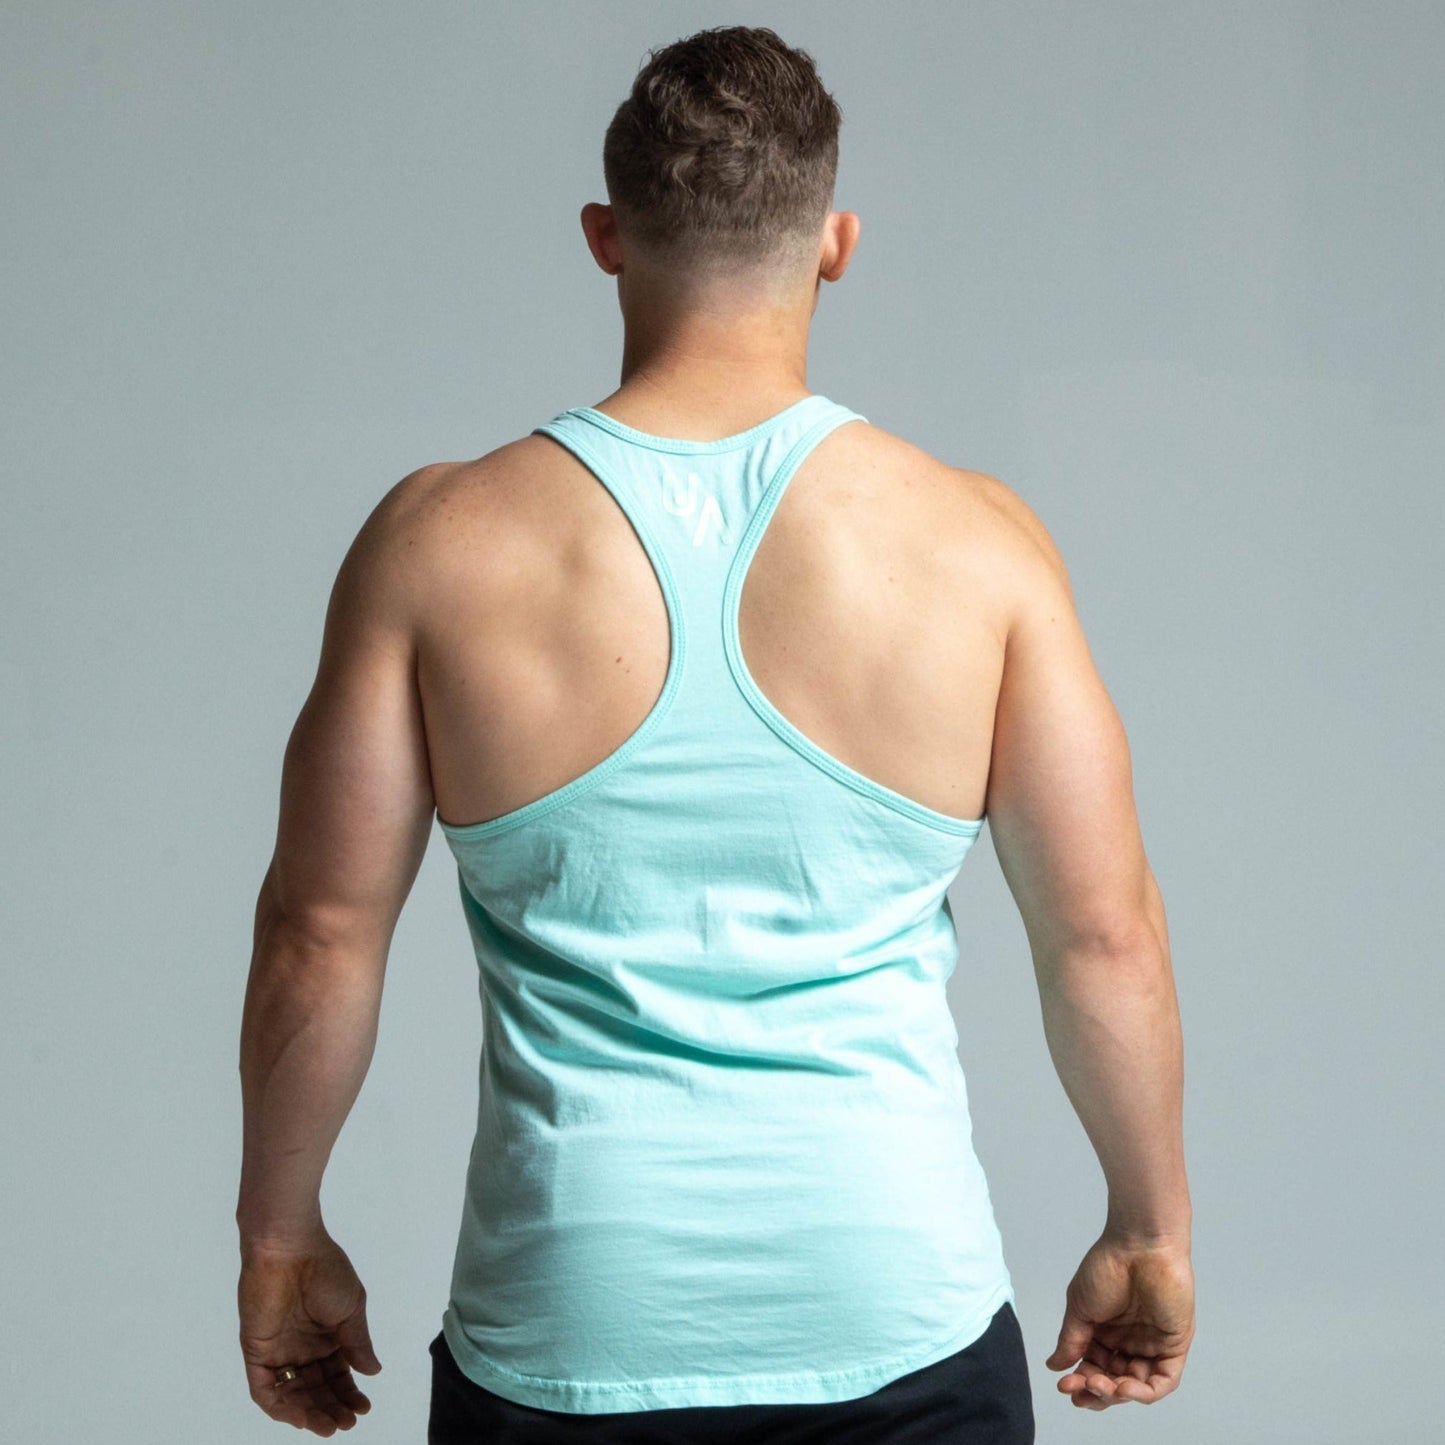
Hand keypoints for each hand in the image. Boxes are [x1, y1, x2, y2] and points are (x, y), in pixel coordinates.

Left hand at [238, 1225, 382, 1434]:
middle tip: (347, 1422)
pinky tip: (301, 1416)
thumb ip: (358, 1343)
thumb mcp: (351, 1309)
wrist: (290, 1249)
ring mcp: (280, 1351)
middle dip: (332, 1408)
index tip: (363, 1408)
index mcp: (327, 1335)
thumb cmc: (325, 1271)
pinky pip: (265, 1388)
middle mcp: (303, 1347)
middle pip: (316, 1389)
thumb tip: (373, 1372)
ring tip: (328, 1426)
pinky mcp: (257, 1352)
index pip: (338, 1374)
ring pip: (292, 1395)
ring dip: (309, 1413)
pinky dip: (281, 1406)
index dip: (350, 1393)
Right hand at [1045, 1230, 1193, 1410]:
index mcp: (1105, 1331)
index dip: (1079, 1381)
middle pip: (1113, 1382)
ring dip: (1117, 1394)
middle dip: (1096, 1391)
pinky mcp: (1174, 1347)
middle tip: (1081, 1390)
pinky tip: (1124, 1388)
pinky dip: (1143, 1392)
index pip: (1093, 1367)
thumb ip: (1071, 1340)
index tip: (1064, 1386)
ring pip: (1136, 1386)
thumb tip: (1054, 1365)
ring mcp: (1152, 1345)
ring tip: (1100, 1385)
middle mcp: (1128, 1342)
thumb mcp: (1080, 1306)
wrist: (1140, 1246)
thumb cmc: (1108, 1266)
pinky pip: (1162, 1381)